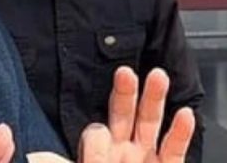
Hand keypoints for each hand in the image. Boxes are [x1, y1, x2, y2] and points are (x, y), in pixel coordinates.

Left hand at [77, 67, 194, 162]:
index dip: (97, 135)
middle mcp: (122, 152)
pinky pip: (175, 149)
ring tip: (158, 75)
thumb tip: (40, 152)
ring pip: (150, 122)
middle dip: (125, 91)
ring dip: (154, 98)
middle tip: (125, 72)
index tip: (100, 135)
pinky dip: (182, 133)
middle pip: (123, 112)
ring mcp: (146, 159)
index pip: (96, 133)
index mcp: (98, 151)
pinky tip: (185, 113)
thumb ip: (66, 161)